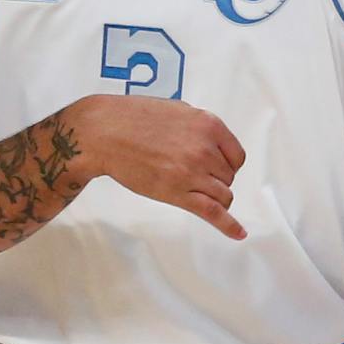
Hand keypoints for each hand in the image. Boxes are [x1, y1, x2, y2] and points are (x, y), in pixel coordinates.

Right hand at [73, 95, 247, 239]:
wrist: (105, 132)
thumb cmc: (134, 118)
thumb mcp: (177, 110)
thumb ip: (199, 127)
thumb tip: (210, 142)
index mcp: (209, 125)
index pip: (236, 156)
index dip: (227, 165)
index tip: (217, 168)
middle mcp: (205, 149)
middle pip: (227, 177)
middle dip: (213, 179)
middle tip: (190, 175)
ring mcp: (192, 173)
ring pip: (222, 195)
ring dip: (213, 197)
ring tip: (194, 194)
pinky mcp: (178, 193)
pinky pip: (212, 212)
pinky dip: (228, 225)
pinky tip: (238, 233)